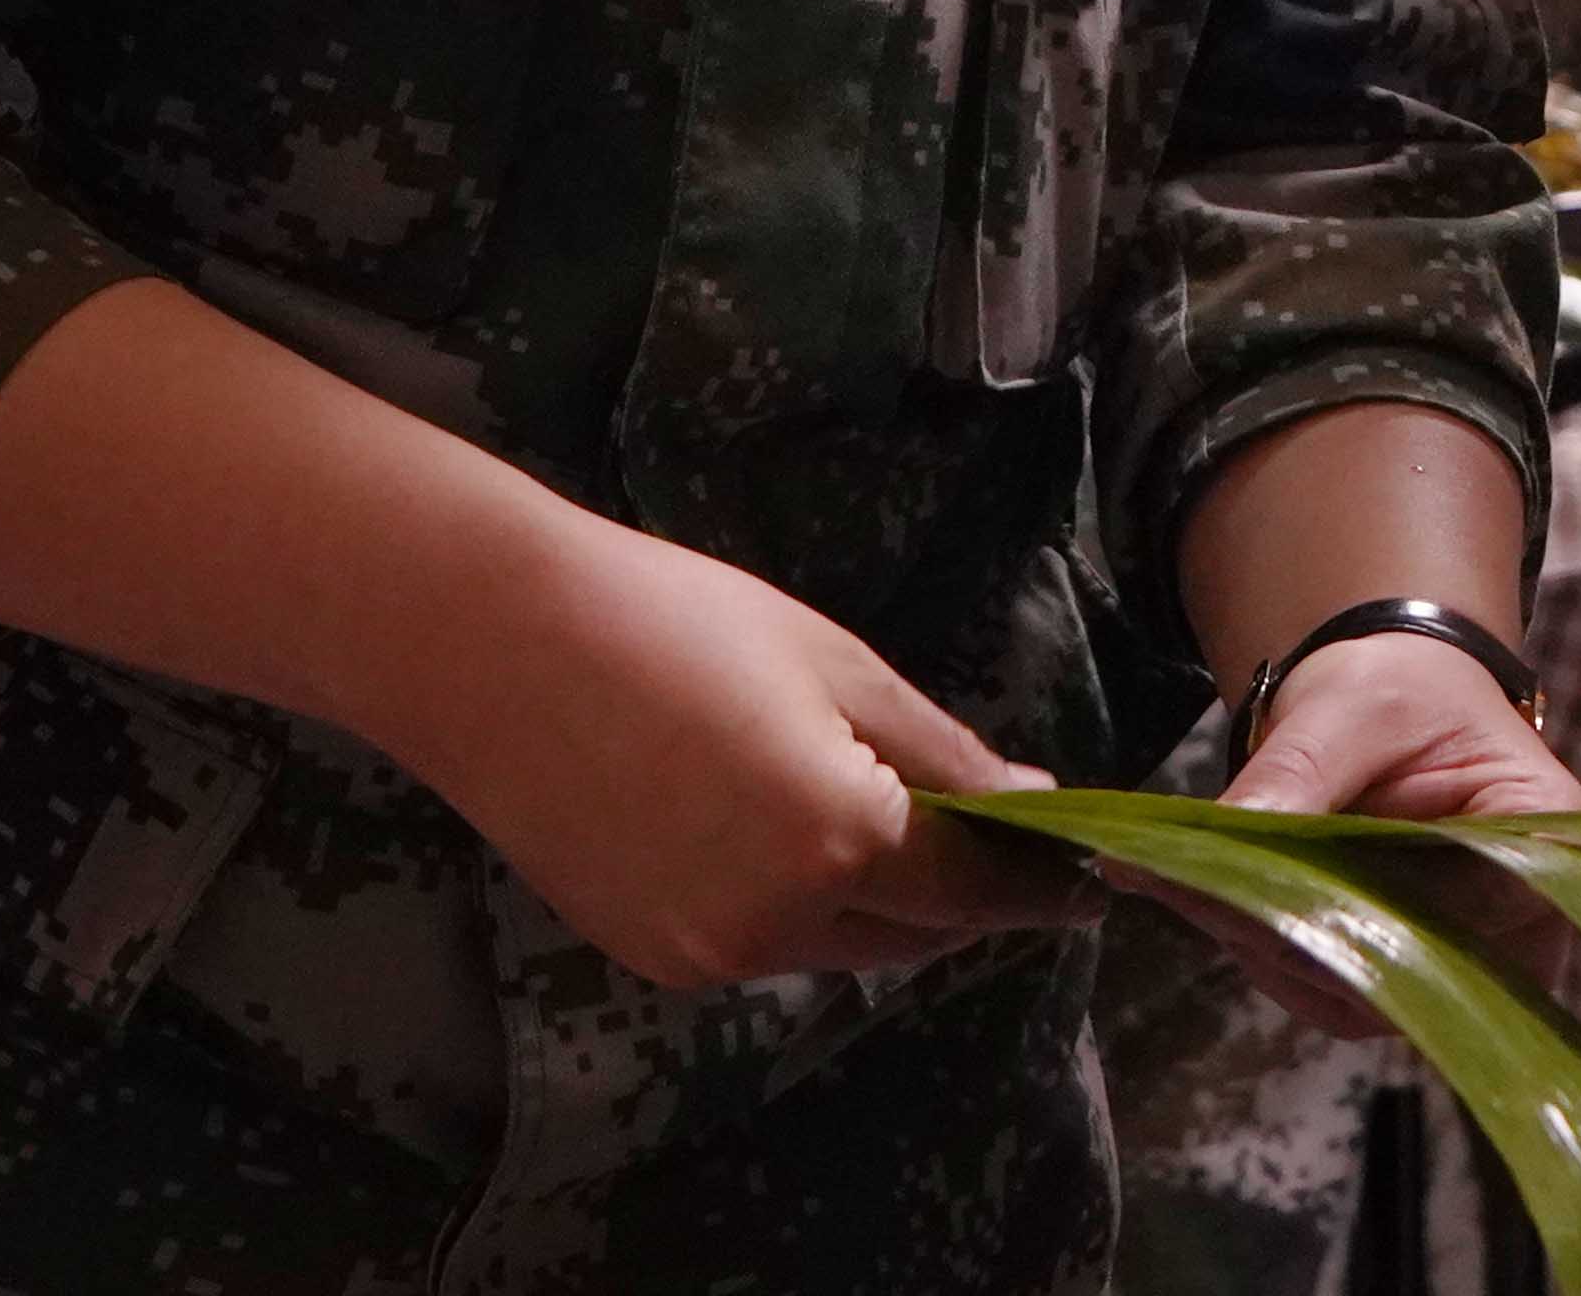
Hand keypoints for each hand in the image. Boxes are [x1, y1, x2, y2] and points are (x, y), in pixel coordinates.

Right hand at [403, 510, 1079, 992]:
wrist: (493, 646)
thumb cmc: (677, 622)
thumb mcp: (838, 670)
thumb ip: (943, 757)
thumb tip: (1034, 806)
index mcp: (840, 842)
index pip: (978, 890)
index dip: (1039, 882)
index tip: (1087, 875)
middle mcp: (778, 925)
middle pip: (916, 932)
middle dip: (957, 889)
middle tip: (986, 831)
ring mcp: (708, 954)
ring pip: (839, 947)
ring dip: (875, 901)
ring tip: (865, 812)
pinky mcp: (652, 958)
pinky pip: (763, 948)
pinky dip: (794, 907)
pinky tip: (768, 829)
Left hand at [1181, 625, 1580, 1036]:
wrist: (1392, 704)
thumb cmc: (1400, 690)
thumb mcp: (1353, 705)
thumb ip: (1302, 770)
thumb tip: (1231, 834)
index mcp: (1543, 835)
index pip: (1460, 908)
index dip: (1358, 909)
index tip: (1252, 892)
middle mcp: (1526, 921)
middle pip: (1408, 965)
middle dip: (1292, 933)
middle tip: (1193, 888)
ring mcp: (1470, 961)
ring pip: (1360, 995)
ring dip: (1267, 948)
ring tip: (1188, 885)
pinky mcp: (1410, 978)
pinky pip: (1334, 993)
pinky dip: (1267, 951)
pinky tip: (1209, 902)